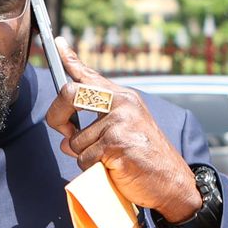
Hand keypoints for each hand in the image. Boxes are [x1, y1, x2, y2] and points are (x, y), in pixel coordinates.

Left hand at [44, 39, 202, 224]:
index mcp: (123, 97)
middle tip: (63, 132)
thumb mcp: (123, 133)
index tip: (56, 43)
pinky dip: (92, 170)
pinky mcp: (116, 143)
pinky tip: (112, 169)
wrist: (172, 183)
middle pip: (69, 94)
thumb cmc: (145, 161)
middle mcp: (122, 103)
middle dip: (56, 116)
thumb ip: (96, 128)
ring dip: (84, 157)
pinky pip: (84, 159)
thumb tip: (64, 135)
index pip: (90, 75)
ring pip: (75, 141)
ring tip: (108, 161)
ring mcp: (120, 121)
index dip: (69, 59)